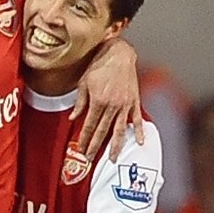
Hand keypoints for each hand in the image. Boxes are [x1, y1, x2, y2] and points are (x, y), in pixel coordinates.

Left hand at [70, 37, 142, 159]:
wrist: (119, 53)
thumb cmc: (100, 65)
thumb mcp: (84, 82)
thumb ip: (79, 102)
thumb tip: (73, 117)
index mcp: (98, 101)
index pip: (89, 126)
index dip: (84, 139)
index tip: (81, 149)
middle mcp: (112, 106)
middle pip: (103, 131)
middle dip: (95, 146)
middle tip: (90, 158)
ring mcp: (124, 105)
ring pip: (119, 130)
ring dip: (116, 146)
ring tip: (112, 158)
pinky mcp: (134, 101)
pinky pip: (137, 119)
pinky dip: (139, 131)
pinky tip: (140, 142)